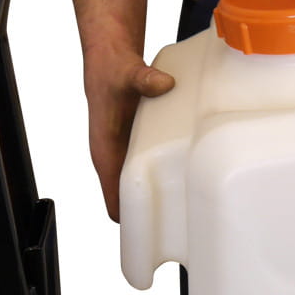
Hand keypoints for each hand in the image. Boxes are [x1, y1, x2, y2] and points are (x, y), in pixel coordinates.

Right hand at [84, 42, 174, 221]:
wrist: (109, 58)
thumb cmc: (110, 71)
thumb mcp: (126, 74)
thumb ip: (144, 80)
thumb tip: (163, 83)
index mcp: (105, 154)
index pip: (114, 202)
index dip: (131, 222)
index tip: (153, 235)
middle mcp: (115, 159)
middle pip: (130, 202)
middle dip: (151, 216)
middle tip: (182, 226)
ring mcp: (127, 153)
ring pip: (140, 187)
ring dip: (159, 197)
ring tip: (189, 207)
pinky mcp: (140, 144)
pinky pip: (151, 169)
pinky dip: (165, 176)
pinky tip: (188, 175)